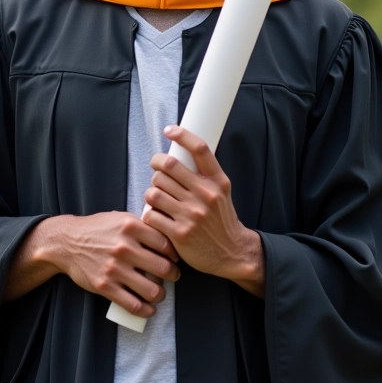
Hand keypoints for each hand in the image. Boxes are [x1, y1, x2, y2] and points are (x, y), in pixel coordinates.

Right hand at [8, 212, 179, 316]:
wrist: (67, 242)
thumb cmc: (98, 229)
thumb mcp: (120, 218)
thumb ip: (142, 226)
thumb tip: (167, 236)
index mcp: (131, 226)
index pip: (165, 244)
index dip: (175, 254)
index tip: (175, 258)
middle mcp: (124, 247)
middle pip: (163, 267)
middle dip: (173, 275)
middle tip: (173, 276)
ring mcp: (115, 268)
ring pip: (152, 289)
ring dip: (161, 294)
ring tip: (160, 292)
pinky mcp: (105, 286)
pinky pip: (133, 304)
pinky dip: (146, 310)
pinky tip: (150, 309)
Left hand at [142, 125, 264, 296]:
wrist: (231, 252)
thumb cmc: (221, 218)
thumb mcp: (221, 190)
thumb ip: (203, 174)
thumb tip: (178, 152)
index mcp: (217, 181)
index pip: (200, 148)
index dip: (182, 134)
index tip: (170, 130)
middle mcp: (205, 195)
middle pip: (169, 166)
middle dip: (157, 165)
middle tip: (157, 170)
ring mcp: (192, 214)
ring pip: (154, 190)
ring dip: (151, 191)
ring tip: (157, 196)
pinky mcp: (179, 234)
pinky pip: (151, 214)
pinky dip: (150, 213)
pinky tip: (157, 215)